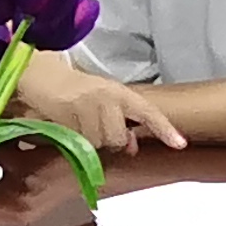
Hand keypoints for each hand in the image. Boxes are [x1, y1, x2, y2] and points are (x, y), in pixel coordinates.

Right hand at [15, 56, 184, 155]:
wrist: (44, 76)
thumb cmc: (78, 91)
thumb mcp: (105, 103)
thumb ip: (122, 123)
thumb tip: (131, 149)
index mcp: (120, 92)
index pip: (148, 112)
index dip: (165, 129)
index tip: (180, 144)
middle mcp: (107, 97)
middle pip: (118, 138)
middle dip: (109, 142)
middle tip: (97, 129)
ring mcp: (87, 105)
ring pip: (98, 143)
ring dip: (90, 142)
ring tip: (80, 126)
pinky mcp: (68, 113)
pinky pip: (78, 141)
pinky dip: (75, 140)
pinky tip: (70, 126)